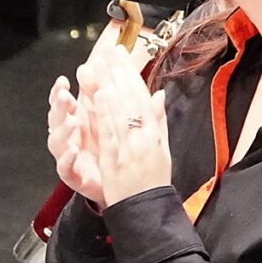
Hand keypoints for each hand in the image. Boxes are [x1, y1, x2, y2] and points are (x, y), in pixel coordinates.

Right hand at [47, 75, 102, 200]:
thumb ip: (98, 90)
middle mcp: (68, 135)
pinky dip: (67, 158)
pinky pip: (65, 167)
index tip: (63, 81)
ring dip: (63, 130)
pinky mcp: (73, 175)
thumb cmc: (109, 143)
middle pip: (56, 118)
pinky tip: (73, 151)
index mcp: (75, 118)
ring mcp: (68, 155)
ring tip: (72, 121)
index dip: (59, 92)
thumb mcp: (106, 114)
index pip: (61, 102)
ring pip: (56, 141)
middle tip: (65, 97)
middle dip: (59, 106)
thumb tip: (92, 63)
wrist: (120, 179)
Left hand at [78, 35, 173, 207]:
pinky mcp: (116, 162)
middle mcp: (145, 137)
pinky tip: (98, 99)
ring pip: (119, 113)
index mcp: (155, 132)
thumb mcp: (163, 148)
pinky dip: (104, 116)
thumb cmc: (155, 180)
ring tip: (102, 67)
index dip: (131, 73)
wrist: (149, 211)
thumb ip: (159, 120)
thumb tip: (159, 94)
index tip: (122, 54)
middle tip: (109, 51)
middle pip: (130, 99)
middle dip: (118, 73)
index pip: (142, 96)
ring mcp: (130, 149)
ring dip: (110, 87)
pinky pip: (110, 135)